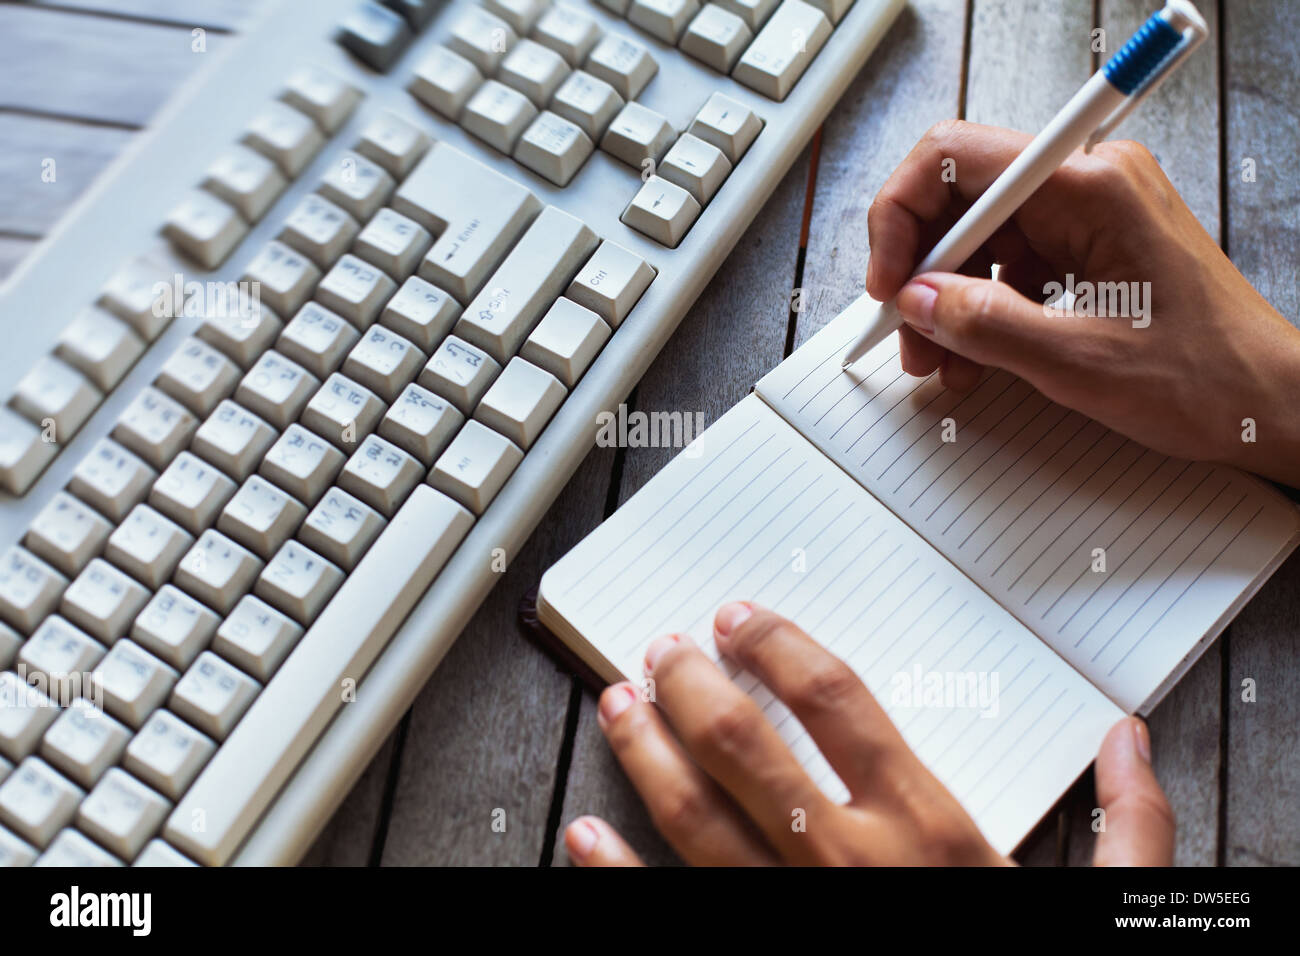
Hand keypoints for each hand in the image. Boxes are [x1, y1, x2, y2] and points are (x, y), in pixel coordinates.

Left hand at [564, 603, 1174, 865]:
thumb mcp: (1107, 909)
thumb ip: (1129, 826)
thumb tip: (1128, 739)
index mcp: (929, 831)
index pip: (836, 701)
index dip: (779, 647)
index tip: (741, 619)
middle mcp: (849, 862)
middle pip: (745, 745)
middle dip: (691, 684)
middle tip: (664, 647)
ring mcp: (791, 914)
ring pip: (693, 816)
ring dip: (644, 752)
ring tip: (616, 703)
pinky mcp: (759, 953)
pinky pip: (670, 910)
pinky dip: (614, 873)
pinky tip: (582, 836)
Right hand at [865, 120, 1299, 487]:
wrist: (1272, 405)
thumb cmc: (1211, 377)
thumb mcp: (1079, 360)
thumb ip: (985, 324)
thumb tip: (917, 300)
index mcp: (1090, 187)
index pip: (954, 159)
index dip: (902, 218)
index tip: (889, 281)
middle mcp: (1089, 185)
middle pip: (963, 200)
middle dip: (922, 270)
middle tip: (905, 332)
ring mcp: (1091, 215)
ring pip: (981, 238)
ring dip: (947, 299)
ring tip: (938, 359)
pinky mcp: (1091, 247)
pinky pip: (1012, 265)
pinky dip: (982, 310)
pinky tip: (974, 357)